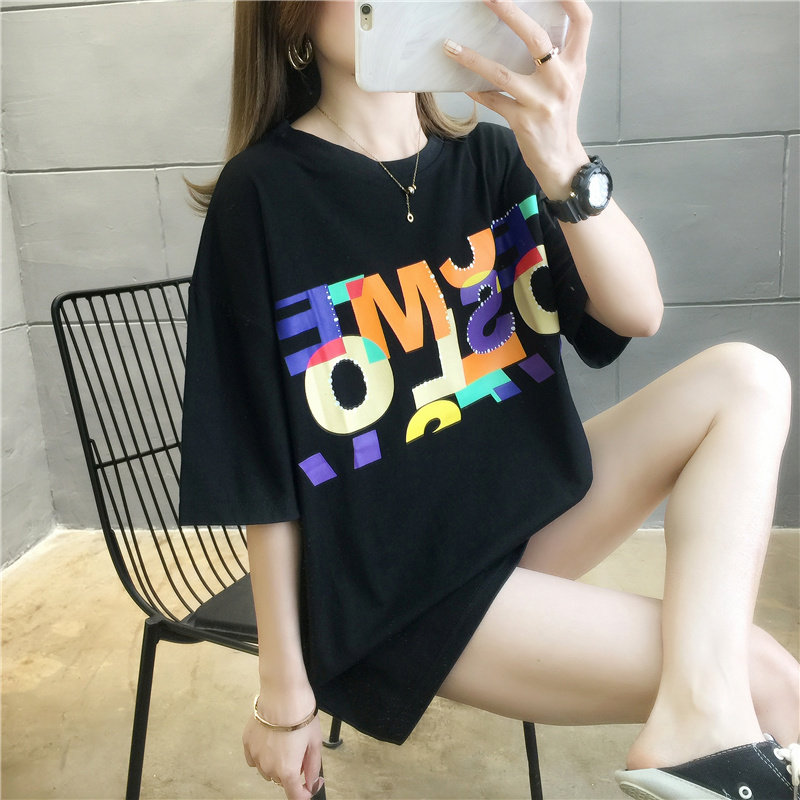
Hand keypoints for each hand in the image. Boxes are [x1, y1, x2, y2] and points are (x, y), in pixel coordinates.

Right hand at [243, 692, 323, 799]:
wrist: (282, 692)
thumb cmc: (300, 713)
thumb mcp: (315, 742)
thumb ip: (312, 767)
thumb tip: (311, 782)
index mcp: (287, 770)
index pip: (295, 795)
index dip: (304, 793)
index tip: (309, 786)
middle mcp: (269, 768)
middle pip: (281, 779)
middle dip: (291, 770)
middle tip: (299, 749)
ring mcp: (256, 756)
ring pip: (267, 769)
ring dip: (276, 763)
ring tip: (285, 741)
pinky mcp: (247, 743)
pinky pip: (255, 758)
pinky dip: (262, 754)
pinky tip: (271, 740)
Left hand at [443, 0, 592, 199]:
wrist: (561, 159)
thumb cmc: (560, 116)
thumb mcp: (568, 82)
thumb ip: (556, 56)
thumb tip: (525, 26)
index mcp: (576, 65)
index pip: (582, 20)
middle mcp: (562, 80)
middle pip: (535, 37)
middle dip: (508, 11)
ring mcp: (541, 102)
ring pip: (502, 72)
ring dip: (472, 58)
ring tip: (450, 45)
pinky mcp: (523, 122)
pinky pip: (492, 100)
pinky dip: (476, 90)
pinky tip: (461, 81)